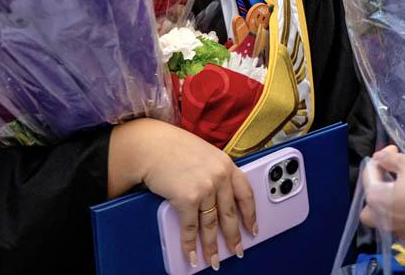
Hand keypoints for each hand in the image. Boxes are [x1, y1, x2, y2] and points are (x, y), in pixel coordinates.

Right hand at [108, 119, 255, 269]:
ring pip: (211, 225)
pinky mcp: (188, 199)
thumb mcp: (205, 154)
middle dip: (233, 237)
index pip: (246, 194)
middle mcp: (220, 176)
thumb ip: (215, 172)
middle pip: (230, 214)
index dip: (250, 215)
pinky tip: (192, 255)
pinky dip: (190, 245)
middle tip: (236, 251)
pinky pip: (191, 228)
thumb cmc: (173, 147)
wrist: (151, 145)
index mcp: (226, 164)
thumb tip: (218, 197)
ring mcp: (205, 188)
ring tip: (213, 260)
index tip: (253, 228)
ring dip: (211, 247)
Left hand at [359, 146, 404, 239]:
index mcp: (375, 198)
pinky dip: (401, 208)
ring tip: (402, 186)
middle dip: (376, 183)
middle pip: (370, 198)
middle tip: (391, 172)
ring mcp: (394, 228)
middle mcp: (380, 216)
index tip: (395, 149)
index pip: (369, 173)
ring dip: (387, 197)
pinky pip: (398, 219)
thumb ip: (389, 158)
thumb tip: (379, 157)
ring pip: (382, 212)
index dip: (381, 156)